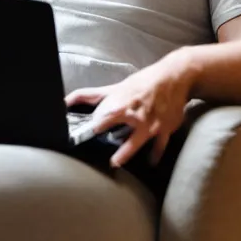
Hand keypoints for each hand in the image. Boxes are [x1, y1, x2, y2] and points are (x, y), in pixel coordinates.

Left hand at [65, 52, 194, 167]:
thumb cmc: (142, 82)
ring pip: (134, 143)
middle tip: (98, 149)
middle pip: (113, 128)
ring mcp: (149, 124)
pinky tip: (150, 162)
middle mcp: (133, 115)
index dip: (90, 128)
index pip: (99, 120)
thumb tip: (66, 100)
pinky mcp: (163, 129)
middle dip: (104, 138)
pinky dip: (154, 155)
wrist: (174, 77)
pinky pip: (158, 147)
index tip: (79, 137)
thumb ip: (91, 96)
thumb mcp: (115, 87)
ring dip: (124, 154)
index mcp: (119, 104)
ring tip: (115, 162)